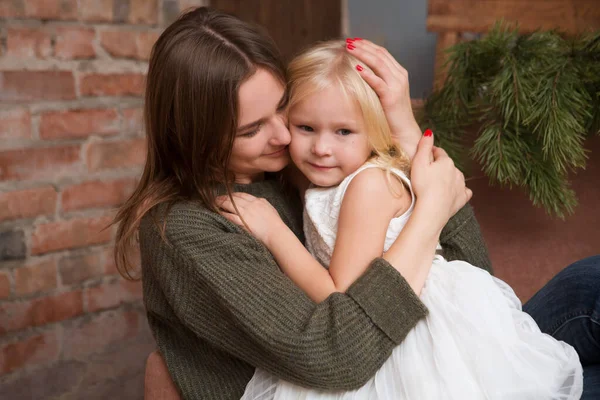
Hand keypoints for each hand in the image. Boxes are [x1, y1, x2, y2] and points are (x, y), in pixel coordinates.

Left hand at [216, 193, 286, 246]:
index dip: (234, 194)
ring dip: (221, 203)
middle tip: (217, 197)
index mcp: (258, 201)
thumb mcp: (270, 209)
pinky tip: (219, 213)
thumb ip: (262, 204)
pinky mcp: (242, 222)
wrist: (276, 233)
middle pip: (234, 198)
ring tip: (215, 203)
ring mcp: (246, 213)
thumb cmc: (275, 224)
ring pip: (230, 205)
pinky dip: (224, 214)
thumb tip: (258, 201)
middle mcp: (251, 205)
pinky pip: (230, 216)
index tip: (229, 195)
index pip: (242, 195)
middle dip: (225, 197)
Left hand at [347, 38, 420, 157]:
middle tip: (348, 41)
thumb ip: (376, 82)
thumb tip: (358, 72)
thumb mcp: (384, 94)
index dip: (367, 45)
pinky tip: (356, 68)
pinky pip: (378, 82)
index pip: (382, 52)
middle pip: (380, 54)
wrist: (404, 132)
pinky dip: (367, 73)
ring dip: (363, 54)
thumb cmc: (391, 115)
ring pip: (379, 64)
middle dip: (363, 46)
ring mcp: (397, 85)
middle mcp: (400, 76)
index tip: (353, 40)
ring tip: (349, 48)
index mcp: (399, 73)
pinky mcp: (392, 97)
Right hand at [410, 132, 471, 227]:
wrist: (432, 210)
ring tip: (437, 184)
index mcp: (446, 161)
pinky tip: (453, 193)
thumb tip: (429, 132)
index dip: (430, 153)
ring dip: (448, 178)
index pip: (439, 152)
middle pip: (447, 165)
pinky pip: (464, 191)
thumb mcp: (419, 162)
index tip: (423, 158)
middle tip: (427, 173)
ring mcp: (461, 185)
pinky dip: (459, 190)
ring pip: (455, 177)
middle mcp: (457, 171)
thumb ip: (424, 146)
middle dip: (439, 166)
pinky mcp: (462, 198)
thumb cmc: (423, 186)